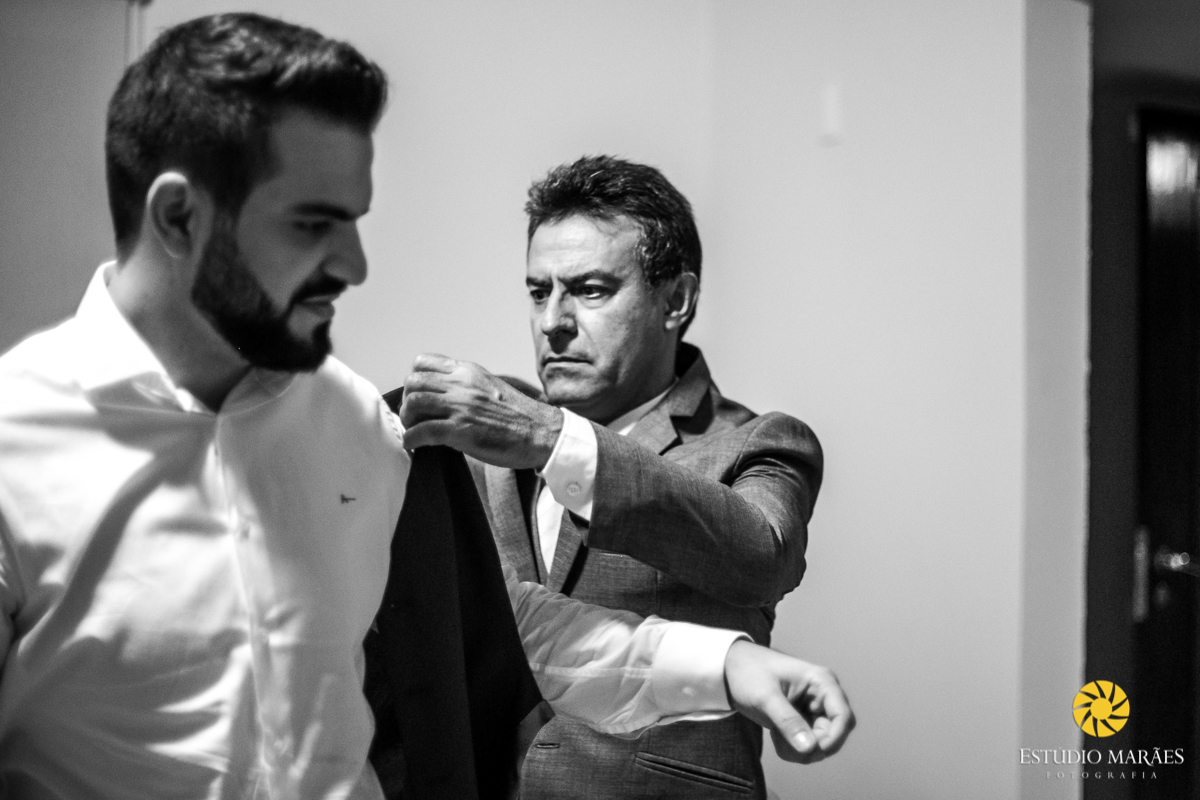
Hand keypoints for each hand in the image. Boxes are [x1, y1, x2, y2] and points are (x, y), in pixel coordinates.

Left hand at [400, 354, 563, 468]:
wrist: (542, 432)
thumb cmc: (519, 415)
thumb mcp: (490, 386)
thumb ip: (466, 386)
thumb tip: (443, 396)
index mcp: (468, 371)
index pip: (423, 362)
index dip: (414, 380)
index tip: (419, 397)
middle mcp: (462, 384)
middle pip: (413, 382)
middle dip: (406, 401)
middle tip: (414, 417)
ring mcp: (461, 406)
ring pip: (413, 403)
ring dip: (407, 420)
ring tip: (415, 431)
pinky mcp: (461, 430)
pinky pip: (421, 432)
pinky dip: (411, 440)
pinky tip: (415, 446)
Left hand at [724, 640, 854, 763]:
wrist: (731, 669)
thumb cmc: (749, 673)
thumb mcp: (766, 697)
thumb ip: (788, 722)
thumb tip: (811, 748)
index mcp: (822, 682)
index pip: (843, 717)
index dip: (833, 739)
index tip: (809, 751)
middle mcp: (824, 696)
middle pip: (834, 735)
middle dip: (810, 746)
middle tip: (781, 743)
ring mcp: (815, 710)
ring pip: (821, 744)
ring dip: (799, 750)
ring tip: (775, 735)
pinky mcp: (804, 721)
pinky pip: (808, 745)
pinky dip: (793, 748)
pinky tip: (776, 735)